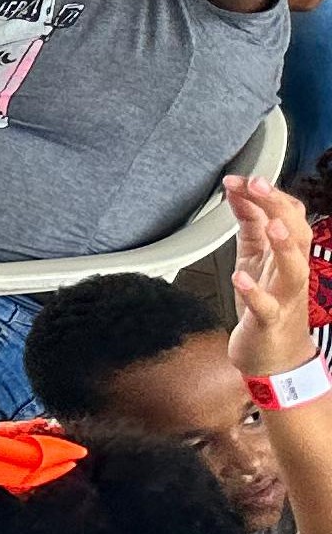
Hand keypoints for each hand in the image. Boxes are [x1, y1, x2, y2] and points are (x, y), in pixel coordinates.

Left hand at [225, 175, 319, 376]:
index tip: (241, 178)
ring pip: (294, 269)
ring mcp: (284, 297)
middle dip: (279, 208)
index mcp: (287, 253)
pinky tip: (239, 277)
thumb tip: (237, 191)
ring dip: (283, 246)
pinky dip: (253, 291)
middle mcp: (292, 271)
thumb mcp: (254, 256)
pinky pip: (265, 306)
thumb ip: (249, 224)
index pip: (289, 216)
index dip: (269, 195)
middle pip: (297, 234)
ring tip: (270, 225)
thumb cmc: (265, 300)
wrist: (274, 355)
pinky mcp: (269, 321)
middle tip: (258, 185)